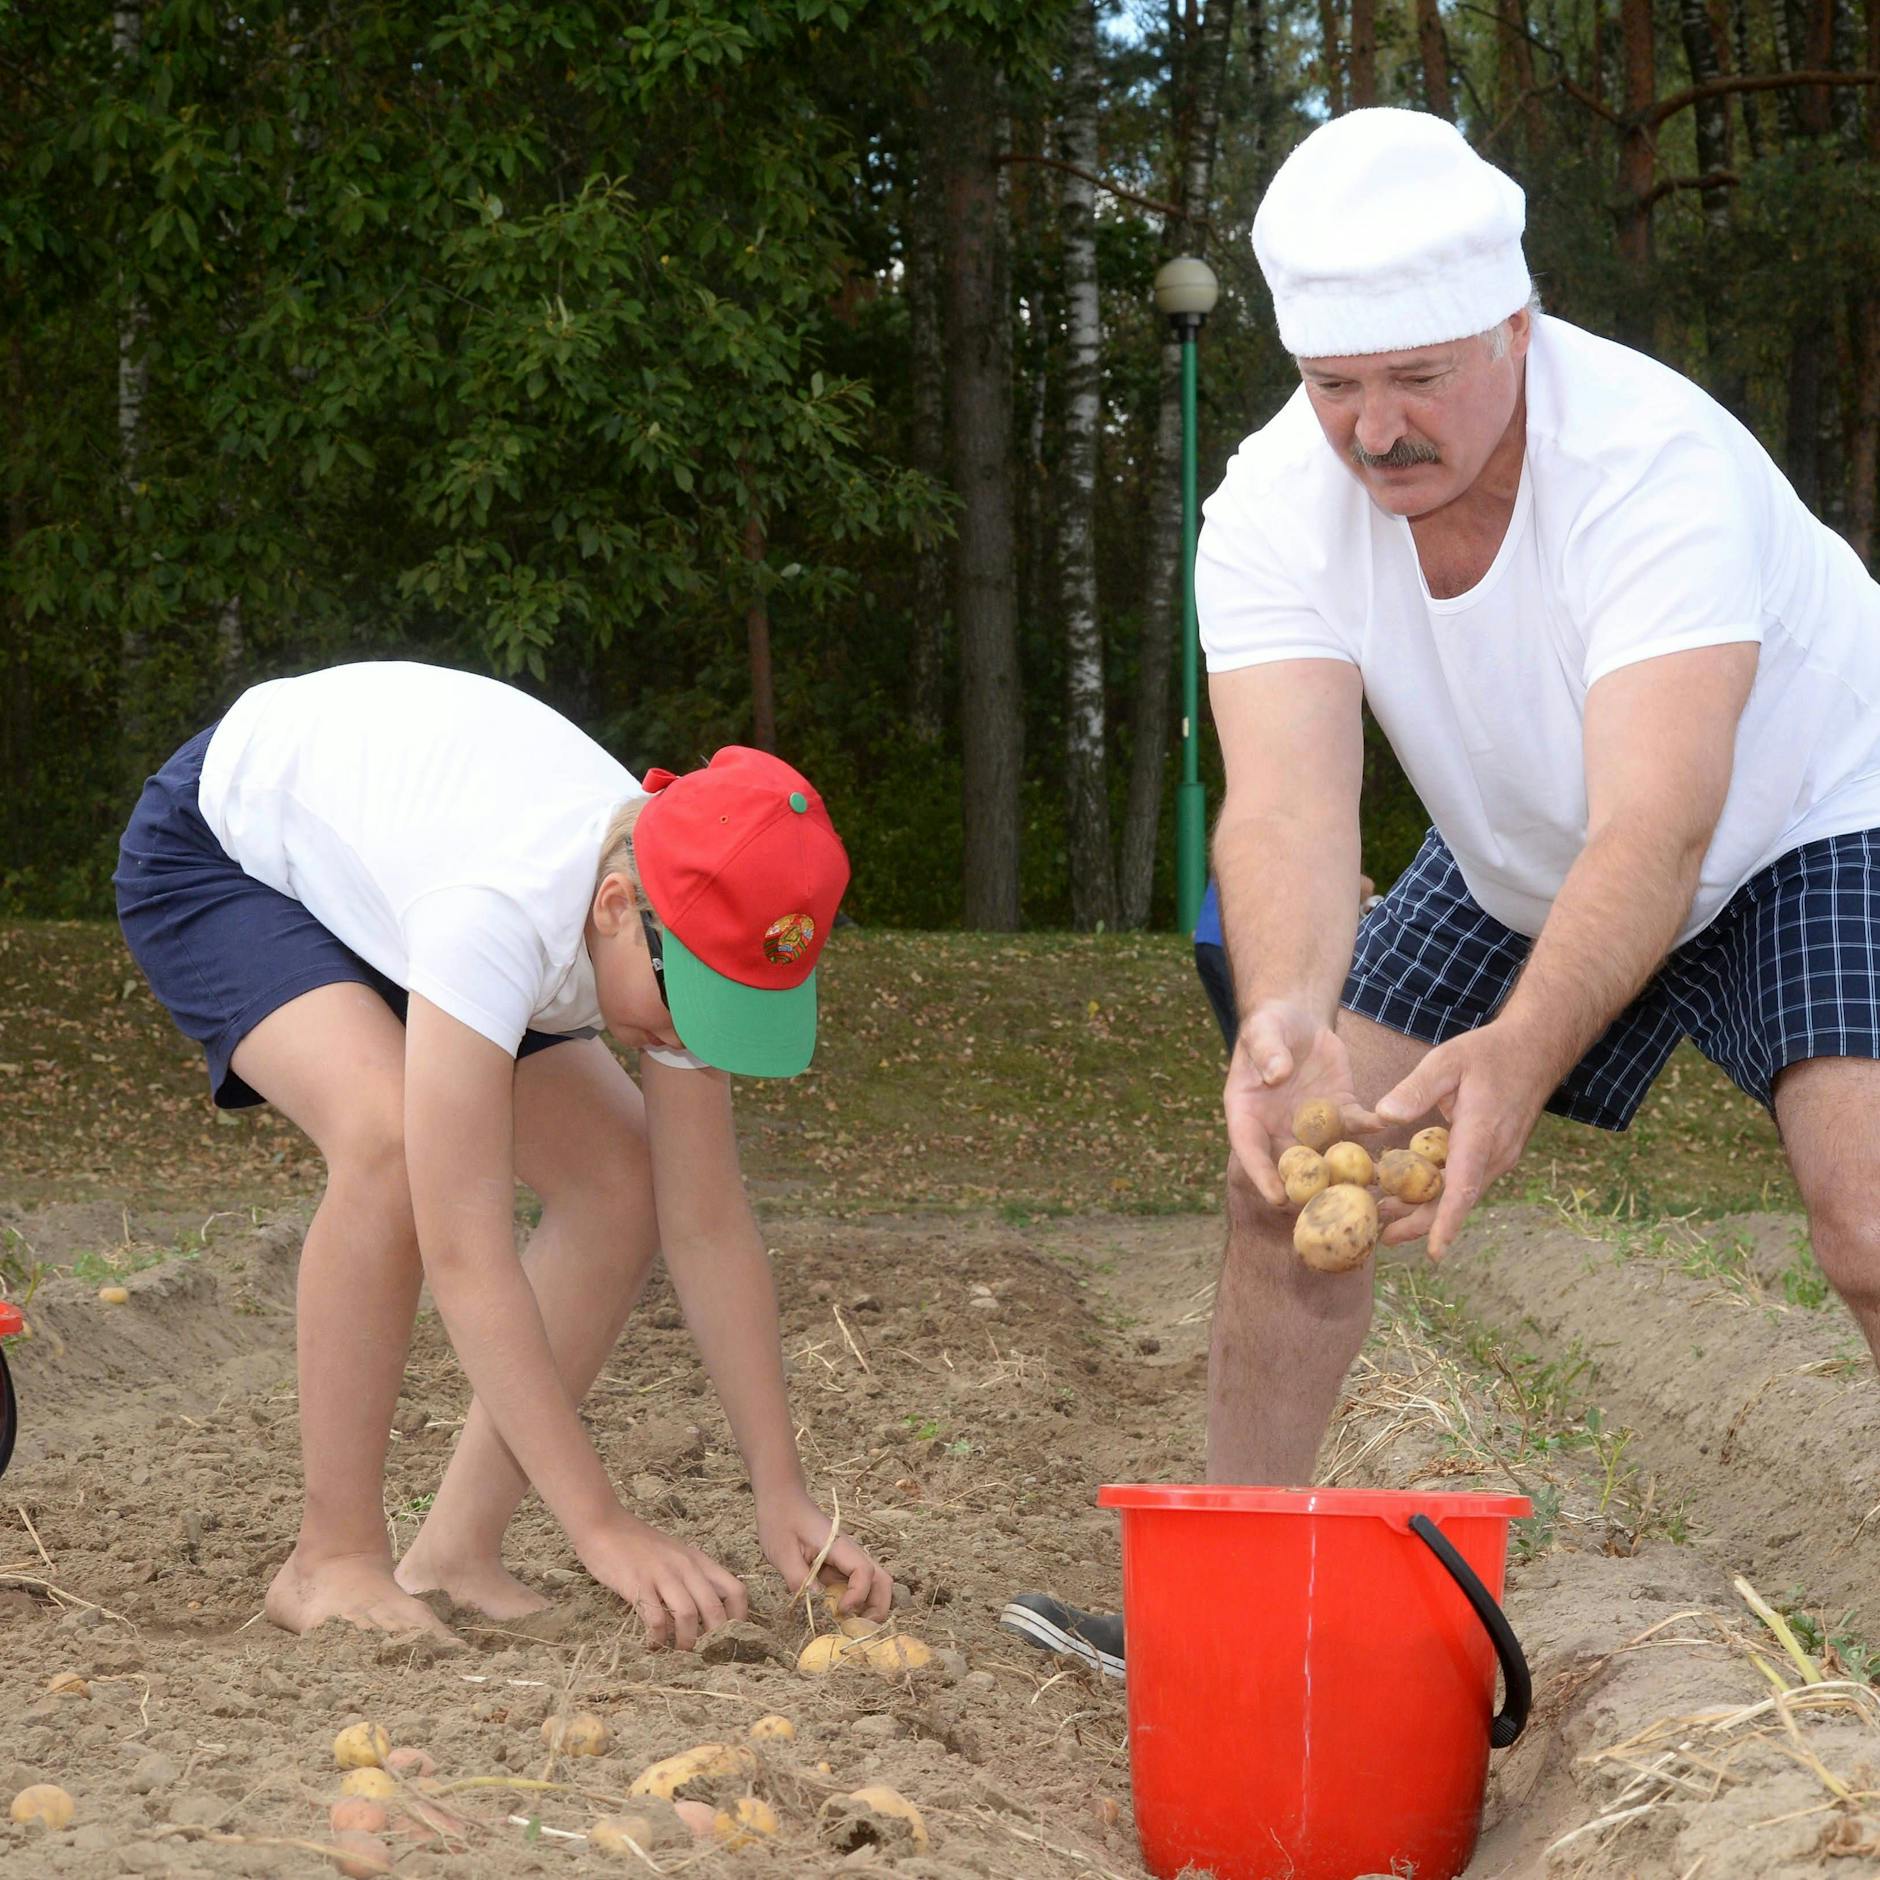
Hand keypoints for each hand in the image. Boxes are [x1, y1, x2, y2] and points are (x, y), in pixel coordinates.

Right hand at [577, 1512, 748, 1649]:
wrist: (604, 1525)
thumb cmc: (640, 1545)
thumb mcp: (676, 1555)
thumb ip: (692, 1578)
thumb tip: (707, 1615)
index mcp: (699, 1560)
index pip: (735, 1590)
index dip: (738, 1618)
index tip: (728, 1638)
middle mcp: (686, 1566)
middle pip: (714, 1608)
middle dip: (713, 1639)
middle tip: (704, 1655)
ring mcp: (662, 1574)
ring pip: (688, 1615)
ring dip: (686, 1641)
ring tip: (678, 1652)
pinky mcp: (638, 1584)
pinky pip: (655, 1618)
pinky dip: (657, 1637)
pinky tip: (652, 1643)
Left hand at [757, 1489, 894, 1621]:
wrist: (782, 1501)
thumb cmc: (780, 1521)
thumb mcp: (782, 1553)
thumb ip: (800, 1579)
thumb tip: (818, 1605)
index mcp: (839, 1545)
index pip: (864, 1572)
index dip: (858, 1596)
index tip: (840, 1611)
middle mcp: (851, 1553)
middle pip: (882, 1580)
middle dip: (877, 1607)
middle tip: (857, 1629)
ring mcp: (847, 1559)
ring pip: (874, 1584)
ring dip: (869, 1607)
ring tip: (849, 1626)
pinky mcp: (839, 1566)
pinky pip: (856, 1586)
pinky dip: (854, 1603)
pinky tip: (837, 1615)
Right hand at [1226, 1001, 1375, 1207]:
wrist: (1298, 1020)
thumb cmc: (1269, 1026)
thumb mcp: (1263, 1032)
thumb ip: (1267, 1052)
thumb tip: (1276, 1074)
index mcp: (1248, 1115)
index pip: (1250, 1150)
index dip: (1262, 1175)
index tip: (1277, 1198)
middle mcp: (1279, 1128)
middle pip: (1292, 1164)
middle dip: (1310, 1188)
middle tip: (1329, 1209)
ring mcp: (1312, 1123)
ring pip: (1327, 1154)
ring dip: (1346, 1171)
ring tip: (1366, 1186)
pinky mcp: (1340, 1110)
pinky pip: (1355, 1126)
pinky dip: (1369, 1129)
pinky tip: (1383, 1126)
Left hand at [1373, 1021, 1547, 1258]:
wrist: (1535, 1052)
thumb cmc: (1489, 1054)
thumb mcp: (1448, 1060)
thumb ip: (1416, 1088)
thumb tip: (1383, 1116)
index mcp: (1481, 1132)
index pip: (1464, 1185)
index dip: (1446, 1220)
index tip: (1434, 1252)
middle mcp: (1495, 1153)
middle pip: (1457, 1199)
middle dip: (1422, 1224)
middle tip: (1383, 1239)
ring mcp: (1499, 1157)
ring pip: (1460, 1193)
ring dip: (1426, 1208)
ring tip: (1385, 1220)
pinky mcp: (1495, 1155)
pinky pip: (1465, 1180)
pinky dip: (1438, 1191)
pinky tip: (1408, 1193)